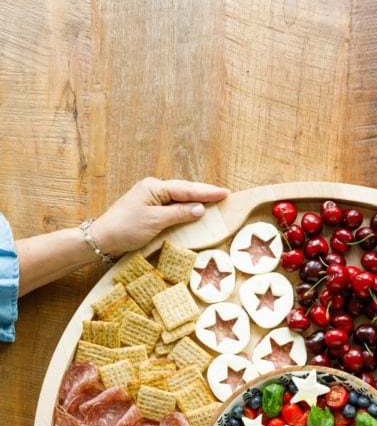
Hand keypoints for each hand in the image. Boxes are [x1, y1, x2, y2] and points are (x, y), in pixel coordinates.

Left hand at [90, 177, 229, 256]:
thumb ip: (179, 214)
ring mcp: (151, 199)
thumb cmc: (126, 228)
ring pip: (179, 197)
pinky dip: (185, 207)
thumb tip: (200, 208)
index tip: (225, 192)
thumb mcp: (155, 221)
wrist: (103, 239)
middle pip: (184, 190)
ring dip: (195, 199)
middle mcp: (153, 189)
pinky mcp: (149, 210)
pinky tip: (193, 209)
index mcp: (155, 187)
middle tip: (224, 194)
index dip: (206, 192)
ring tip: (214, 200)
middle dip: (204, 192)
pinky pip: (172, 205)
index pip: (186, 189)